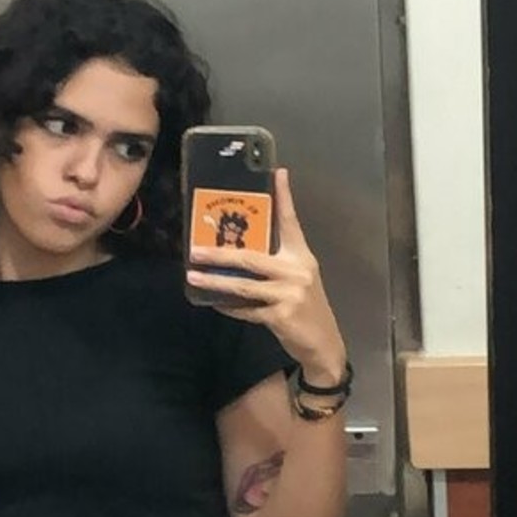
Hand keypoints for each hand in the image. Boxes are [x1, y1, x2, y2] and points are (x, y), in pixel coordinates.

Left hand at [186, 168, 346, 381]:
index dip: (284, 196)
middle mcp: (297, 270)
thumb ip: (276, 263)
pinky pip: (246, 310)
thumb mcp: (298, 279)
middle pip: (252, 257)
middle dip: (220, 253)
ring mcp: (289, 294)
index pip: (291, 222)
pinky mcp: (280, 316)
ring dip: (215, 282)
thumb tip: (239, 250)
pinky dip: (228, 306)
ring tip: (193, 277)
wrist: (323, 343)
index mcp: (302, 256)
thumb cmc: (306, 307)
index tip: (277, 172)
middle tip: (195, 250)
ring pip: (243, 286)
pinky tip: (213, 302)